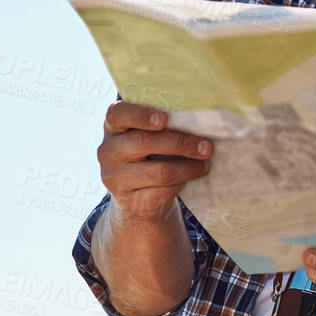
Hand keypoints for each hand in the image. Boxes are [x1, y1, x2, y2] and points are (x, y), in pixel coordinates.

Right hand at [97, 101, 213, 220]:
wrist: (139, 197)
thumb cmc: (152, 154)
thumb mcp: (151, 135)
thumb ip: (165, 124)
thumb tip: (200, 120)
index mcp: (113, 126)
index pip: (117, 114)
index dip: (140, 114)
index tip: (164, 118)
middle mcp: (108, 151)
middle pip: (146, 142)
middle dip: (182, 143)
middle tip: (207, 146)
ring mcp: (115, 178)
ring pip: (160, 171)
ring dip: (189, 167)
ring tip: (205, 163)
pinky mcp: (128, 201)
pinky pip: (162, 191)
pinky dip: (182, 183)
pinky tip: (191, 177)